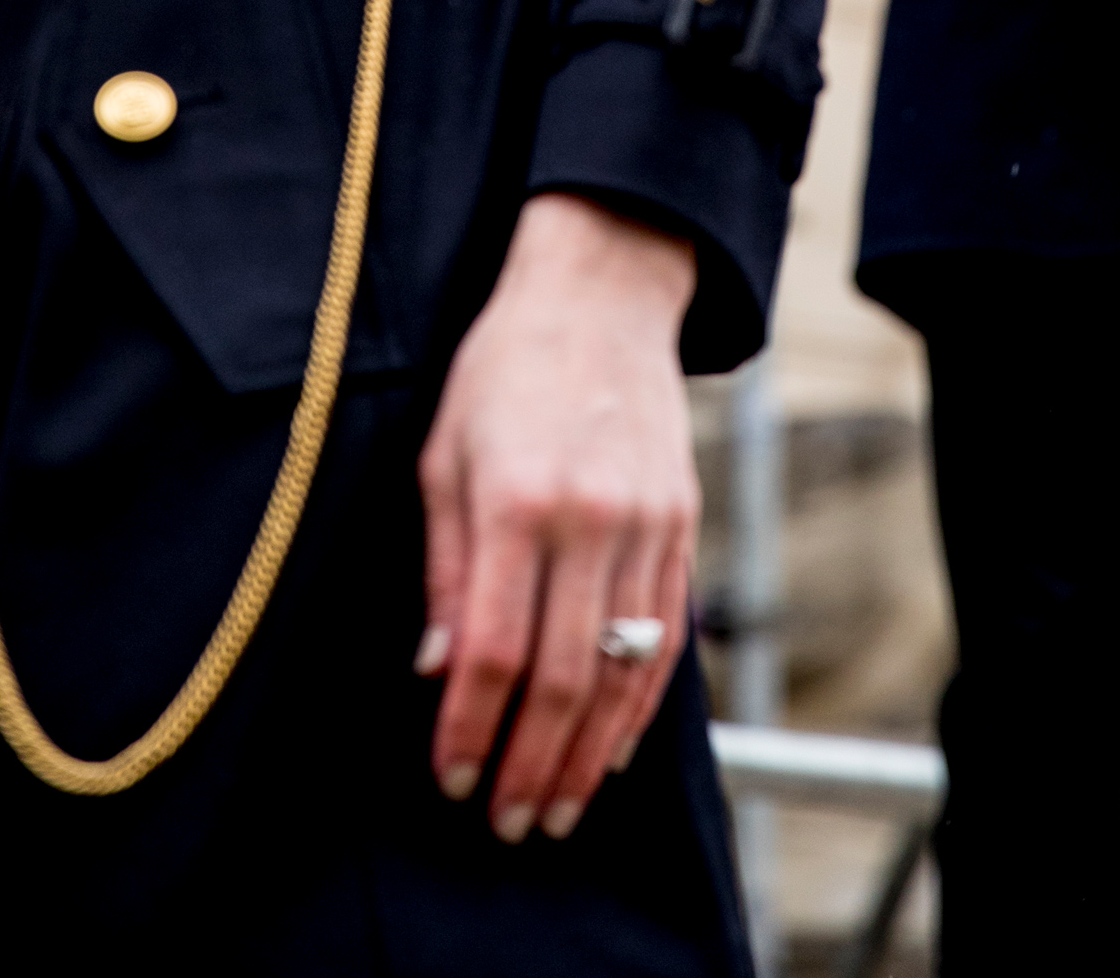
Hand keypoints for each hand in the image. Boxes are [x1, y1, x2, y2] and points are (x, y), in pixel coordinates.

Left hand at [415, 195, 697, 843]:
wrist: (600, 294)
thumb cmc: (502, 368)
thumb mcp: (443, 452)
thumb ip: (444, 563)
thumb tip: (437, 669)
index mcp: (517, 501)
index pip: (491, 650)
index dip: (471, 727)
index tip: (452, 778)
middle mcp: (589, 522)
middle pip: (564, 679)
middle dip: (532, 765)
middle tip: (509, 823)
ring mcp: (647, 528)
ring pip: (624, 672)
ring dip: (589, 756)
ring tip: (558, 810)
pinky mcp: (682, 528)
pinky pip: (667, 637)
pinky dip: (642, 706)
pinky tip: (612, 748)